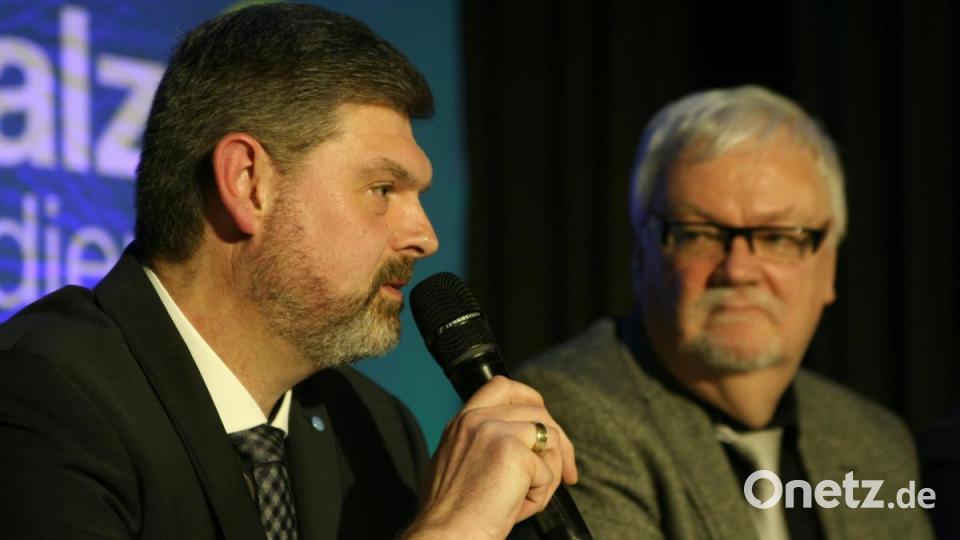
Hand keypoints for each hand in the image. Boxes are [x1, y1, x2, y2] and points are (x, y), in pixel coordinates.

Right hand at [404, 376, 577, 539]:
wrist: (446, 536)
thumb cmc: (453, 515)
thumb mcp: (457, 464)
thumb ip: (481, 444)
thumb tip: (521, 447)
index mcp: (463, 421)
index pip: (503, 386)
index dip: (531, 400)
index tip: (544, 425)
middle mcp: (478, 419)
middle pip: (538, 411)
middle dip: (559, 443)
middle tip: (566, 473)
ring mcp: (495, 432)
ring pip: (550, 439)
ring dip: (549, 475)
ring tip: (527, 499)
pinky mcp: (513, 452)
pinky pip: (548, 470)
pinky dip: (540, 495)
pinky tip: (518, 508)